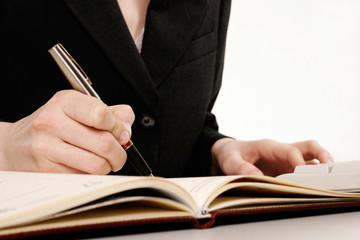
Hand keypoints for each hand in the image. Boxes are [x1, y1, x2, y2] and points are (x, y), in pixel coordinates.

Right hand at [0, 90, 134, 173]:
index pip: (101, 114)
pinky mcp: (46, 170)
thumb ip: (111, 112)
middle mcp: (53, 122)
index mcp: (65, 102)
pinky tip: (86, 168)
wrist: (15, 145)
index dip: (118, 127)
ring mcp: (47, 147)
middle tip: (118, 154)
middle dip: (119, 153)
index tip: (120, 133)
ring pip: (96, 165)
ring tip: (103, 161)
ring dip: (107, 167)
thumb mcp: (78, 108)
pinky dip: (92, 176)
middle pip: (103, 143)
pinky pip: (83, 178)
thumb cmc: (51, 125)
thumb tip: (127, 126)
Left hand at [211, 138, 332, 176]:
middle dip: (321, 154)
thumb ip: (241, 168)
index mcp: (268, 146)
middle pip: (308, 147)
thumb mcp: (230, 161)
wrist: (229, 153)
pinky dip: (311, 175)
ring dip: (320, 165)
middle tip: (329, 167)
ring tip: (328, 179)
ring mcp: (285, 159)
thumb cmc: (230, 154)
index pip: (289, 150)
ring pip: (310, 157)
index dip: (298, 161)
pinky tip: (315, 186)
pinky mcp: (285, 168)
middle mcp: (281, 151)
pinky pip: (303, 169)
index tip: (302, 172)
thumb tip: (257, 175)